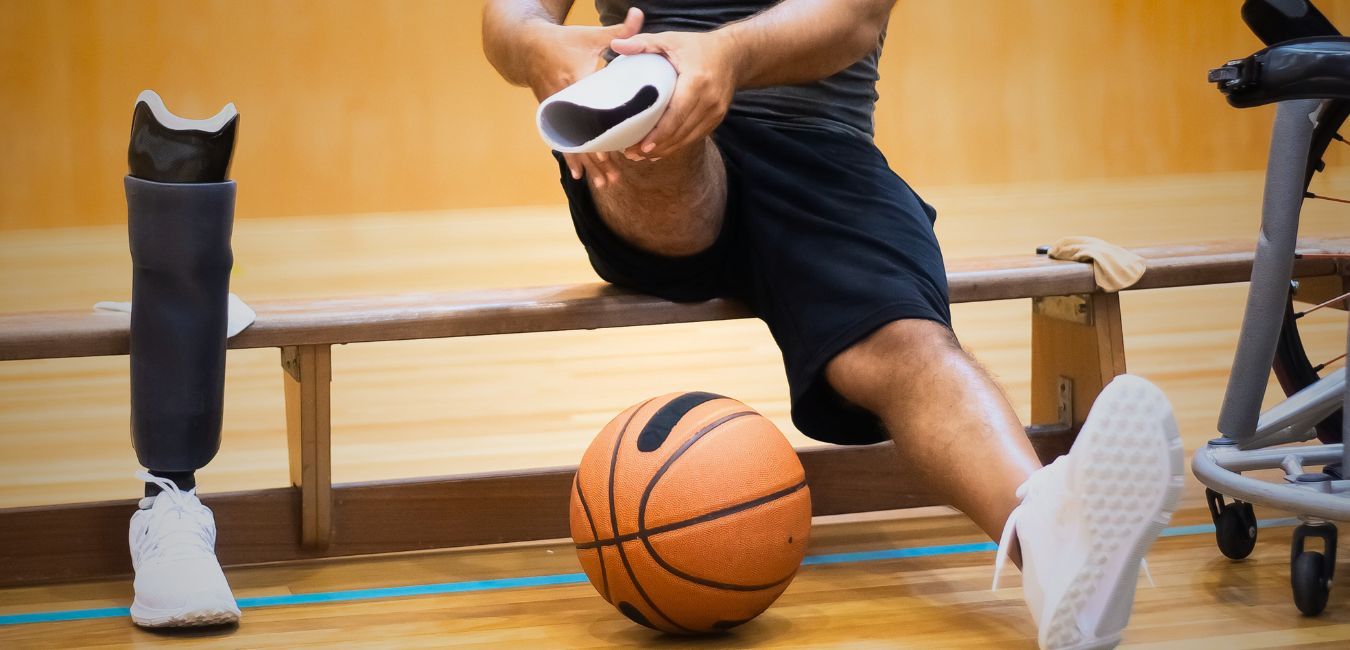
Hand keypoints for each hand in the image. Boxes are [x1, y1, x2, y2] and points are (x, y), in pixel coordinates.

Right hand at [524, 8, 644, 186]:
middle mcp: (563, 102)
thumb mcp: (589, 35)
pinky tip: (578, 176)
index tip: (611, 151)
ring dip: (588, 165)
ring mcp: (556, 112)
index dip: (600, 134)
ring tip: (604, 184)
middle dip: (597, 159)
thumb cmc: (562, 40)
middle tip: (614, 178)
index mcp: (574, 82)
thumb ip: (618, 31)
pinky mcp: (552, 116)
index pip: (590, 113)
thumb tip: (641, 15)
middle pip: (582, 136)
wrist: (525, 46)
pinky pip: (563, 140)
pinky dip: (572, 157)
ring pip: (573, 144)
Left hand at [609, 29, 739, 160]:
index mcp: (697, 80)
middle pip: (680, 131)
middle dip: (656, 146)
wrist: (733, 55)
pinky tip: (659, 152)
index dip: (659, 133)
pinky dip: (676, 145)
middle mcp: (709, 99)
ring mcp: (716, 112)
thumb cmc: (697, 47)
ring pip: (687, 138)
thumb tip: (616, 45)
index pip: (676, 113)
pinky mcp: (717, 119)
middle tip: (632, 153)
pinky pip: (695, 137)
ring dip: (665, 150)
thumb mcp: (671, 39)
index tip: (641, 145)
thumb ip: (643, 42)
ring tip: (641, 155)